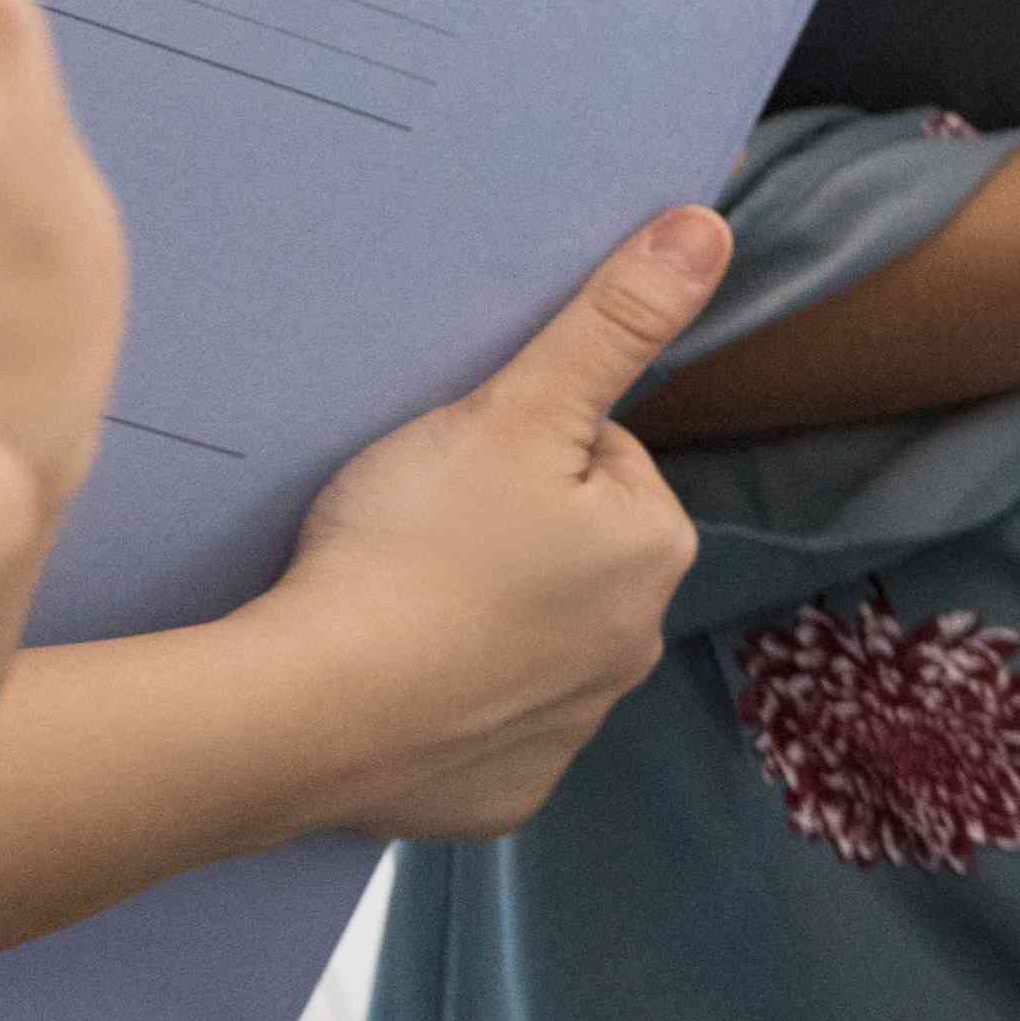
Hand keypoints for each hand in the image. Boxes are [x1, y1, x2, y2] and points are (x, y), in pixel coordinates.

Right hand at [251, 209, 729, 840]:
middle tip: (414, 529)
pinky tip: (392, 681)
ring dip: (478, 615)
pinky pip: (481, 728)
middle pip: (571, 550)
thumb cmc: (414, 545)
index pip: (601, 461)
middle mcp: (638, 647)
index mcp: (655, 549)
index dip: (523, 449)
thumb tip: (709, 226)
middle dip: (509, 532)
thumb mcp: (516, 409)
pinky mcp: (503, 794)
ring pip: (529, 637)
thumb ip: (613, 323)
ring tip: (394, 601)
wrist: (310, 712)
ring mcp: (572, 731)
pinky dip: (446, 703)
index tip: (455, 469)